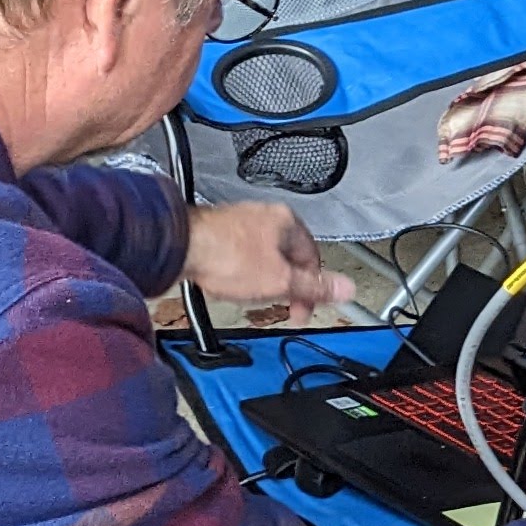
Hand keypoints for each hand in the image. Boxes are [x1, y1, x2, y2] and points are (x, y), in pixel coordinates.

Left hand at [182, 199, 358, 327]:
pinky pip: (240, 256)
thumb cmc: (224, 256)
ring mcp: (241, 222)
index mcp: (287, 222)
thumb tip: (346, 288)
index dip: (311, 289)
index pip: (313, 258)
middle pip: (288, 257)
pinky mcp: (220, 232)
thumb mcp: (280, 281)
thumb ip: (315, 286)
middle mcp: (265, 216)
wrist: (180, 248)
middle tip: (279, 304)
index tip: (303, 309)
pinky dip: (240, 272)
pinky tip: (229, 282)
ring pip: (264, 257)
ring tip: (250, 293)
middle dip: (284, 285)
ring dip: (261, 280)